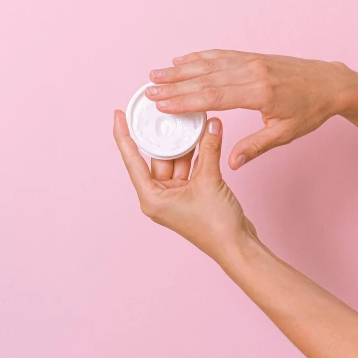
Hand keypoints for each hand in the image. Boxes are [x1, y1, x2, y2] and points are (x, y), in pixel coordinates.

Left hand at [113, 110, 254, 262]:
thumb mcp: (209, 180)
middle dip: (165, 135)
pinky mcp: (193, 194)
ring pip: (177, 160)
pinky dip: (197, 153)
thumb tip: (212, 124)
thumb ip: (208, 149)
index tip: (119, 115)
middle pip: (158, 157)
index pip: (133, 160)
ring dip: (185, 143)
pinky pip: (191, 167)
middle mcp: (160, 197)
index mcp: (152, 197)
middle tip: (164, 110)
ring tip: (190, 118)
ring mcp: (176, 196)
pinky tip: (205, 135)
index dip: (124, 136)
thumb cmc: (216, 225)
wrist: (238, 247)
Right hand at [145, 50, 351, 168]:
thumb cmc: (310, 111)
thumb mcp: (285, 134)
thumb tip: (231, 162)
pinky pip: (221, 55)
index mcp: (258, 94)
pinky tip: (183, 60)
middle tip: (148, 91)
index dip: (185, 101)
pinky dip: (200, 57)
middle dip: (174, 86)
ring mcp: (251, 61)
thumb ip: (255, 146)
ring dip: (181, 69)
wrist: (330, 83)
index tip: (162, 104)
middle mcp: (251, 73)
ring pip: (209, 64)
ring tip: (156, 74)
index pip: (213, 98)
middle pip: (205, 79)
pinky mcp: (253, 57)